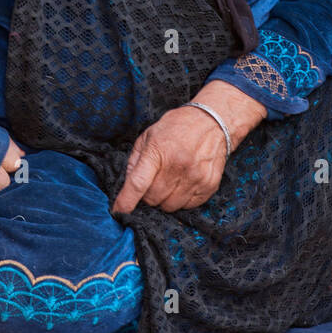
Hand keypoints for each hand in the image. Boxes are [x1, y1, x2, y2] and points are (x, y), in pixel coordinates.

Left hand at [112, 81, 265, 215]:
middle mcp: (178, 165)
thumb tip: (127, 186)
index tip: (119, 210)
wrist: (212, 122)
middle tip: (154, 181)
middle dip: (148, 195)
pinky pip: (188, 206)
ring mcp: (195, 177)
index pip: (138, 183)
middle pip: (153, 199)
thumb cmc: (177, 127)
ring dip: (165, 199)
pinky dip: (181, 200)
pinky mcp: (209, 185)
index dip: (126, 201)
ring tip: (169, 181)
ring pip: (170, 207)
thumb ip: (135, 160)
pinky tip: (183, 183)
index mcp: (158, 151)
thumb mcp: (149, 135)